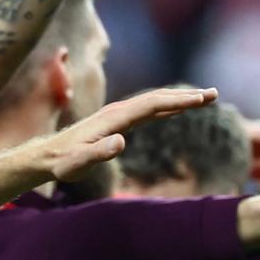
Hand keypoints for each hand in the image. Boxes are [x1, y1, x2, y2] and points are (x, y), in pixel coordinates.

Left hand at [38, 86, 217, 181]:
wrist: (45, 157)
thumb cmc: (63, 164)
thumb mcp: (78, 164)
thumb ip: (98, 153)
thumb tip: (121, 141)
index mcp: (114, 119)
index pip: (152, 105)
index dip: (178, 101)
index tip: (202, 99)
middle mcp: (117, 112)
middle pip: (157, 98)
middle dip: (186, 96)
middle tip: (214, 95)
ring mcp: (117, 115)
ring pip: (153, 102)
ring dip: (178, 99)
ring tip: (204, 98)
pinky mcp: (115, 122)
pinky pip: (146, 110)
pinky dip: (164, 107)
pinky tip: (174, 110)